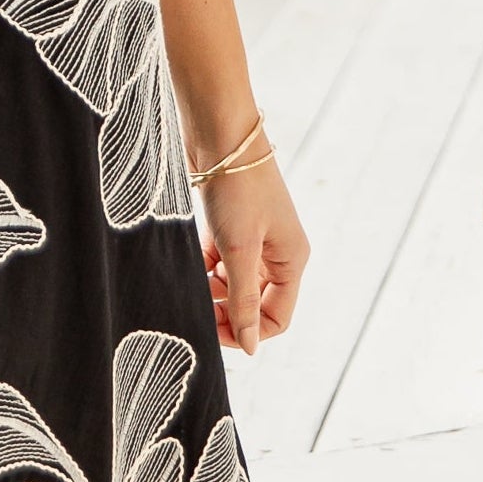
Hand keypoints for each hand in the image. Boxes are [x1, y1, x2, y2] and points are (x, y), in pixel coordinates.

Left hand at [198, 157, 306, 358]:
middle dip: (224, 309)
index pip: (276, 319)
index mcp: (292, 261)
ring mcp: (255, 238)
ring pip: (232, 283)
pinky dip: (204, 263)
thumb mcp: (238, 249)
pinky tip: (190, 253)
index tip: (211, 328)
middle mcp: (278, 253)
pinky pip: (218, 260)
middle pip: (253, 303)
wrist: (219, 133)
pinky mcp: (231, 225)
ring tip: (190, 275)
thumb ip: (243, 300)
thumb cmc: (236, 189)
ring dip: (210, 286)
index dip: (245, 331)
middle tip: (194, 303)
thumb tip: (249, 348)